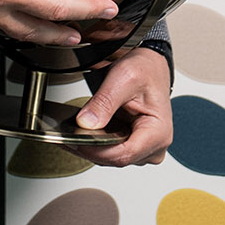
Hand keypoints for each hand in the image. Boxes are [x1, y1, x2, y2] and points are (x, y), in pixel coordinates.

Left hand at [68, 45, 171, 165]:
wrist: (150, 66)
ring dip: (91, 148)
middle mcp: (155, 146)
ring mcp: (145, 148)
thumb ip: (104, 102)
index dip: (96, 150)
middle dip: (90, 149)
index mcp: (158, 132)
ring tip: (72, 134)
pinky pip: (112, 152)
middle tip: (66, 137)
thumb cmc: (145, 70)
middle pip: (116, 158)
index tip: (75, 142)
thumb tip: (86, 123)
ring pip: (111, 158)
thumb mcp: (123, 78)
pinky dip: (96, 144)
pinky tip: (83, 135)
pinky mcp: (135, 145)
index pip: (123, 154)